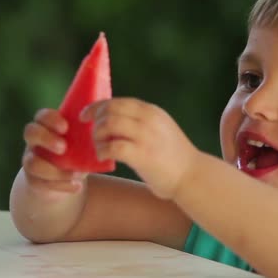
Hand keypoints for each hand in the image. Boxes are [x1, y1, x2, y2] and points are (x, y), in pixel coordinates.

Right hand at [22, 108, 86, 198]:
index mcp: (47, 127)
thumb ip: (89, 136)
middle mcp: (35, 142)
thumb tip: (109, 133)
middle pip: (30, 132)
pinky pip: (41, 183)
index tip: (66, 127)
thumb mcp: (82, 143)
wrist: (65, 180)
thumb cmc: (77, 153)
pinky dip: (61, 186)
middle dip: (46, 138)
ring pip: (31, 163)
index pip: (42, 116)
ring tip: (75, 174)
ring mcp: (31, 161)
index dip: (51, 119)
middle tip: (64, 147)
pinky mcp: (34, 181)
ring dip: (53, 169)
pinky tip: (77, 186)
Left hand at [80, 98, 199, 199]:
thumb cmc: (172, 156)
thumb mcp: (160, 128)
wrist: (192, 175)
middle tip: (93, 135)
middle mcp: (148, 119)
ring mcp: (146, 136)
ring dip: (97, 136)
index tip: (85, 116)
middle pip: (110, 110)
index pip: (117, 101)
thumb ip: (140, 121)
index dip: (97, 107)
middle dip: (95, 121)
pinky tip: (103, 157)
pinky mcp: (143, 155)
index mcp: (151, 111)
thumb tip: (110, 119)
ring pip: (108, 124)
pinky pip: (113, 146)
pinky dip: (102, 151)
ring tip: (100, 147)